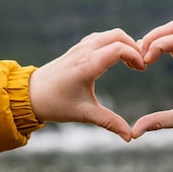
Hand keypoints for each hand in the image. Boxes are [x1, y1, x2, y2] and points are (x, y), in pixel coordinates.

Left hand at [29, 28, 145, 141]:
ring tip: (130, 64)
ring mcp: (80, 47)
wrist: (30, 95)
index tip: (141, 71)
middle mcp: (84, 51)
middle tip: (139, 66)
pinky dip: (113, 43)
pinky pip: (100, 37)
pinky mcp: (77, 48)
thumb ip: (110, 123)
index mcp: (87, 65)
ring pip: (109, 34)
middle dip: (133, 47)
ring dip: (123, 44)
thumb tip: (130, 137)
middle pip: (117, 35)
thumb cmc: (56, 104)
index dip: (136, 57)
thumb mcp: (85, 114)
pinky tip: (115, 59)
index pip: (119, 48)